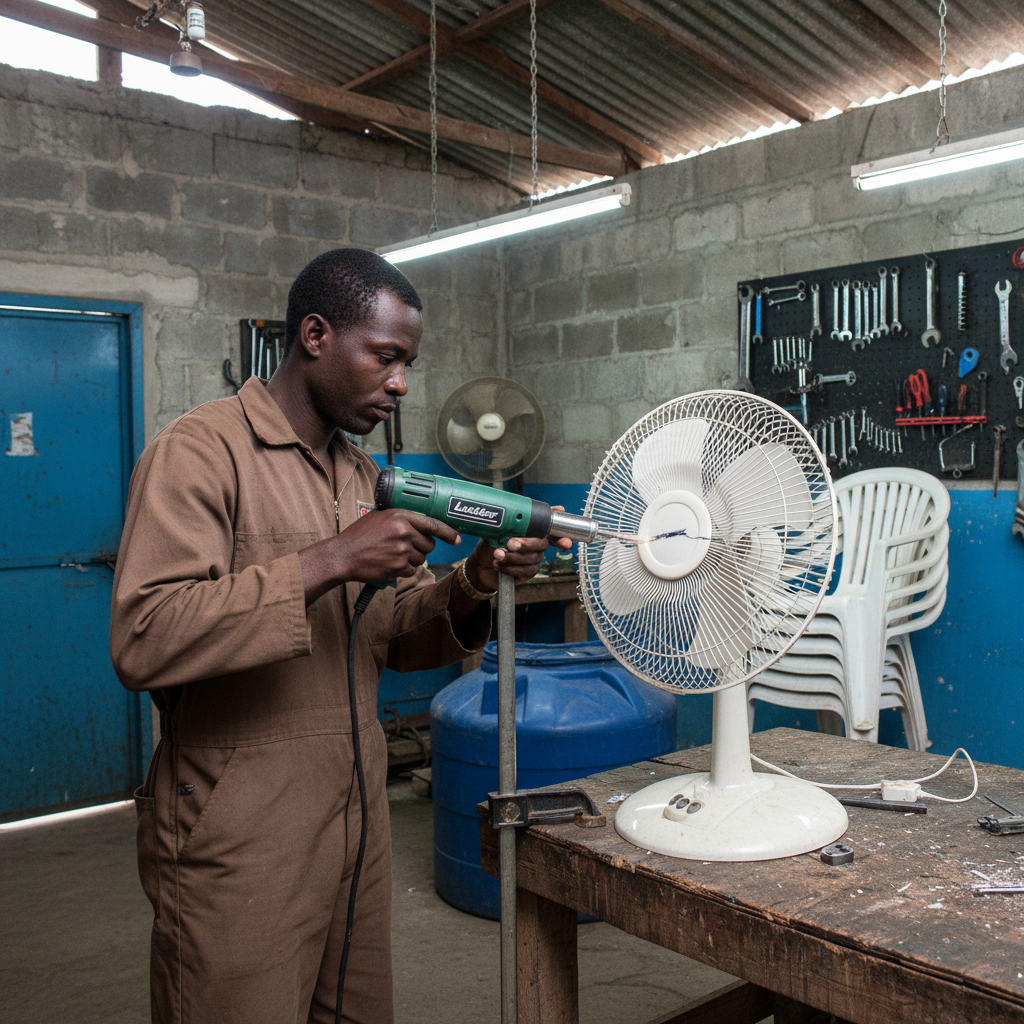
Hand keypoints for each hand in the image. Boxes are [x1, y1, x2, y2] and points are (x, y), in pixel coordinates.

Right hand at [299, 508, 459, 604]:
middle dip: (420, 548)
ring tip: (392, 555)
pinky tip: (389, 564)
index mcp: (400, 516)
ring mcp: (401, 550)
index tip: (457, 538)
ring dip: (411, 559)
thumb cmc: (359, 536)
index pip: (432, 524)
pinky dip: (403, 570)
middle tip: (404, 547)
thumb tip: (421, 524)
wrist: (343, 555)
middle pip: (428, 544)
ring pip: (421, 559)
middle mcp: (403, 532)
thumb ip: (400, 518)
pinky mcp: (398, 566)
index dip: (448, 532)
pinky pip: (412, 570)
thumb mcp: (380, 517)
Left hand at [462, 507, 573, 593]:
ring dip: (512, 557)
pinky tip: (499, 564)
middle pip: (541, 544)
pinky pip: (526, 571)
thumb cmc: (490, 544)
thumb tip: (514, 514)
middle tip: (510, 543)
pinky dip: (511, 568)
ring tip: (497, 554)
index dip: (560, 534)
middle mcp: (536, 544)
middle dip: (526, 544)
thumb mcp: (495, 530)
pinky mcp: (528, 572)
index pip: (550, 530)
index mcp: (531, 531)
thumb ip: (507, 523)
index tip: (564, 539)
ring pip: (532, 558)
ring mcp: (533, 559)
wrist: (479, 565)